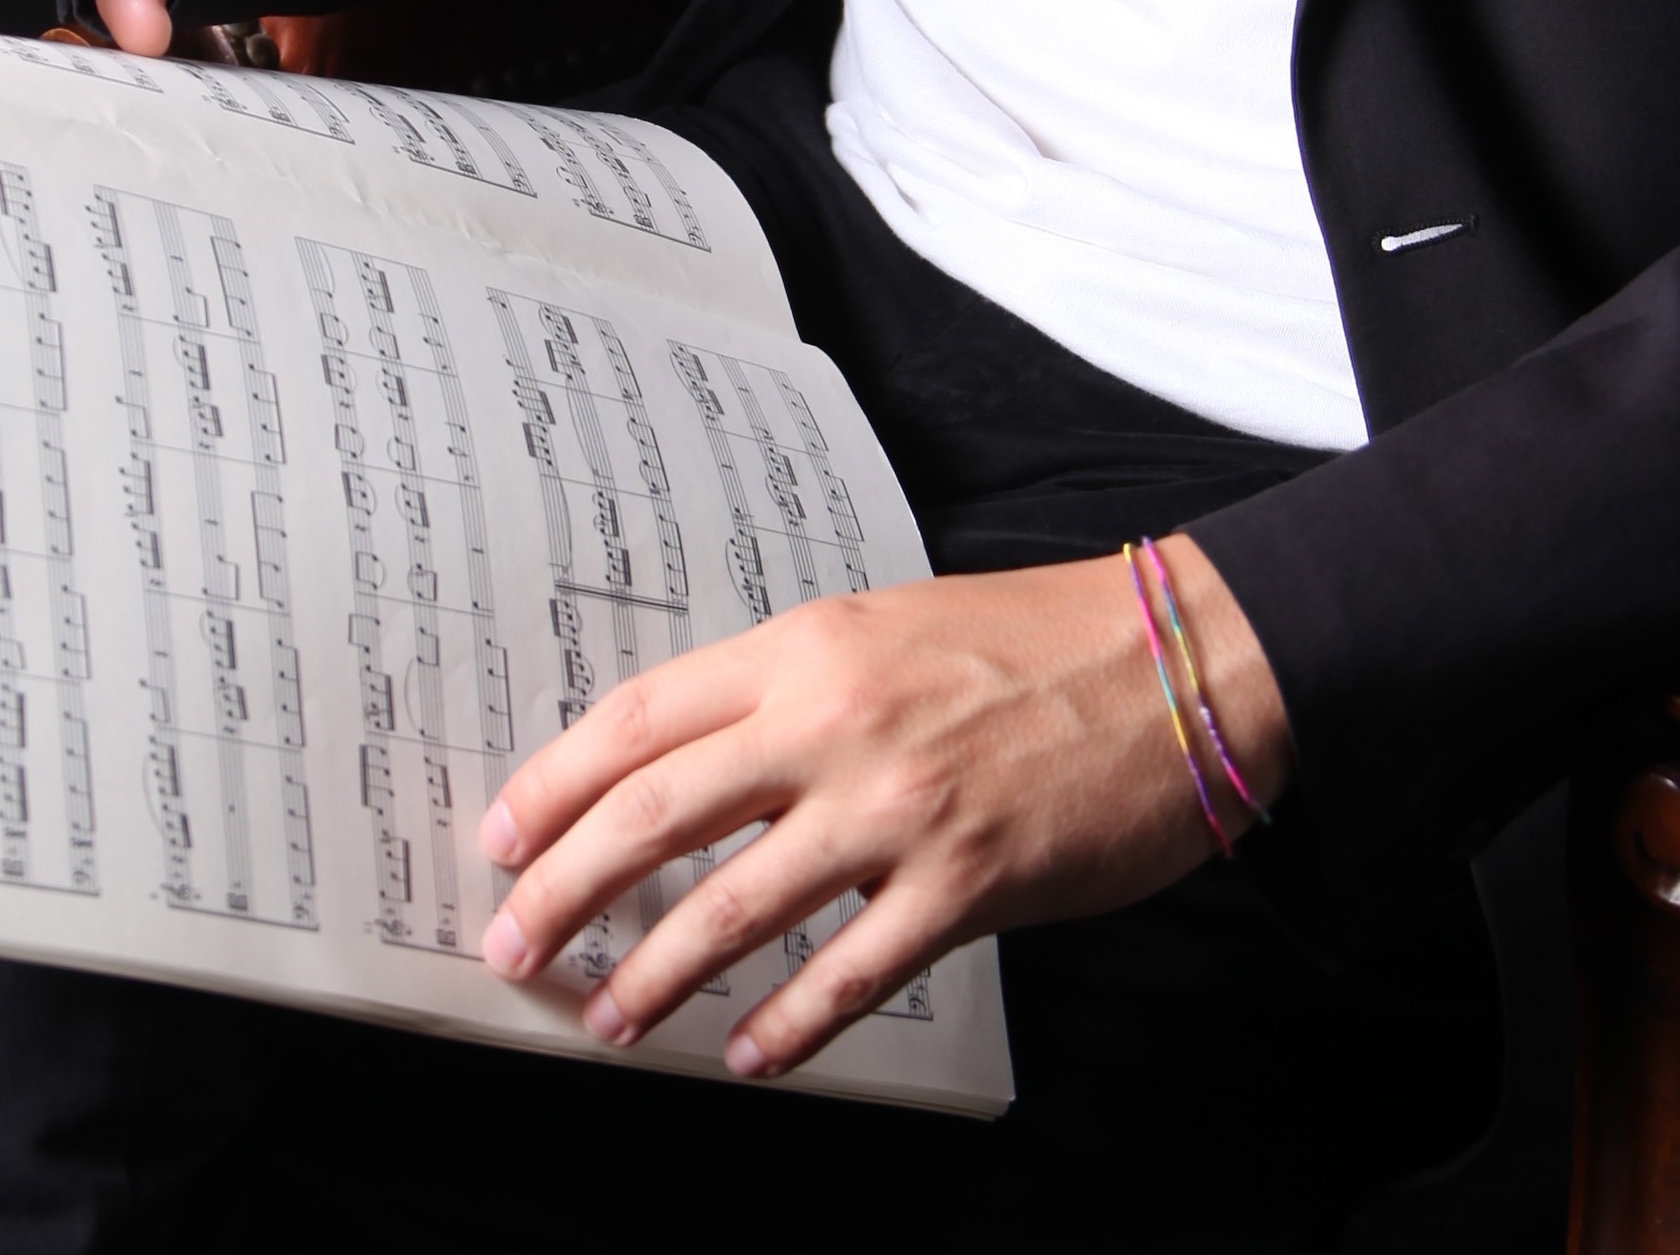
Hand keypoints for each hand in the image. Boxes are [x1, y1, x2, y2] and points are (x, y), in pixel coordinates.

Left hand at [474, 537, 1288, 1077]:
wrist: (1178, 658)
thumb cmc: (1037, 638)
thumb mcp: (889, 624)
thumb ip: (793, 685)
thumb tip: (687, 761)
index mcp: (811, 644)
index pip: (642, 718)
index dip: (553, 783)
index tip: (500, 835)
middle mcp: (837, 719)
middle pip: (656, 813)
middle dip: (564, 889)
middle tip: (512, 945)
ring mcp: (900, 805)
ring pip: (733, 907)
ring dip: (655, 975)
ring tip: (610, 1017)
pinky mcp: (967, 882)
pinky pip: (850, 974)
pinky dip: (786, 1027)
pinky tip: (748, 1054)